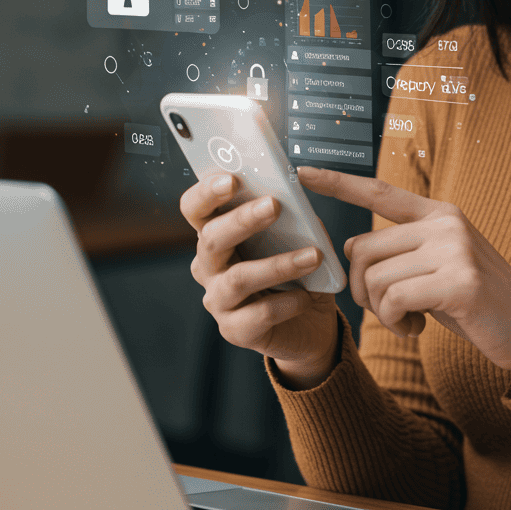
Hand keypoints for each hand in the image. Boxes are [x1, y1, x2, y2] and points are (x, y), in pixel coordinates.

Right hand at [181, 173, 340, 385]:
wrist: (310, 323)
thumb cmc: (297, 272)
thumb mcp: (297, 239)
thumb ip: (293, 218)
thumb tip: (299, 198)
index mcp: (218, 235)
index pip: (196, 209)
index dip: (207, 192)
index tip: (232, 179)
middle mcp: (209, 267)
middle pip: (211, 239)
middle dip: (242, 219)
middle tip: (274, 205)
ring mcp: (219, 301)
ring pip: (238, 278)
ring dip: (278, 264)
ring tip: (313, 256)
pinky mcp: (235, 331)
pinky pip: (258, 315)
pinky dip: (286, 302)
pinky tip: (305, 296)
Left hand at [298, 167, 510, 377]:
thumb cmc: (476, 302)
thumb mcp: (439, 265)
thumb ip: (403, 250)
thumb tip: (352, 250)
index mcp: (439, 213)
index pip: (380, 192)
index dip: (339, 182)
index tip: (302, 172)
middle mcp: (445, 223)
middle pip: (363, 249)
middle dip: (363, 288)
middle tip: (388, 311)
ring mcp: (454, 249)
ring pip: (375, 277)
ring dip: (382, 311)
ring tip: (409, 321)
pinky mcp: (459, 281)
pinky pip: (394, 300)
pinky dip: (396, 322)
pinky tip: (418, 329)